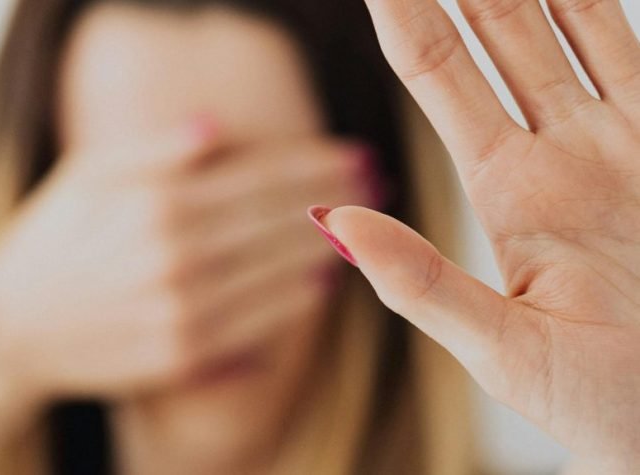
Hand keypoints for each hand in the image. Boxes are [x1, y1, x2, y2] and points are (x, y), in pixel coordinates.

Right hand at [0, 119, 379, 400]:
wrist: (6, 334)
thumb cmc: (45, 245)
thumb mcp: (83, 177)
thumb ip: (151, 151)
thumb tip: (217, 126)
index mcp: (155, 203)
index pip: (256, 176)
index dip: (313, 162)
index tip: (354, 151)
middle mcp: (175, 256)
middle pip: (277, 221)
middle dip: (335, 197)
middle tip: (377, 183)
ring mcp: (181, 310)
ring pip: (277, 273)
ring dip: (328, 247)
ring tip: (365, 228)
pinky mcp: (181, 356)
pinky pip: (255, 326)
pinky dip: (293, 303)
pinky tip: (320, 285)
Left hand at [311, 0, 639, 469]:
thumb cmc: (600, 400)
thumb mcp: (501, 348)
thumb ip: (421, 284)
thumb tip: (331, 222)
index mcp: (507, 190)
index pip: (442, 75)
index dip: (410, 17)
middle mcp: (558, 152)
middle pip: (503, 32)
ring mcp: (622, 142)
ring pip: (572, 27)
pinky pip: (638, 55)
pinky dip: (610, 7)